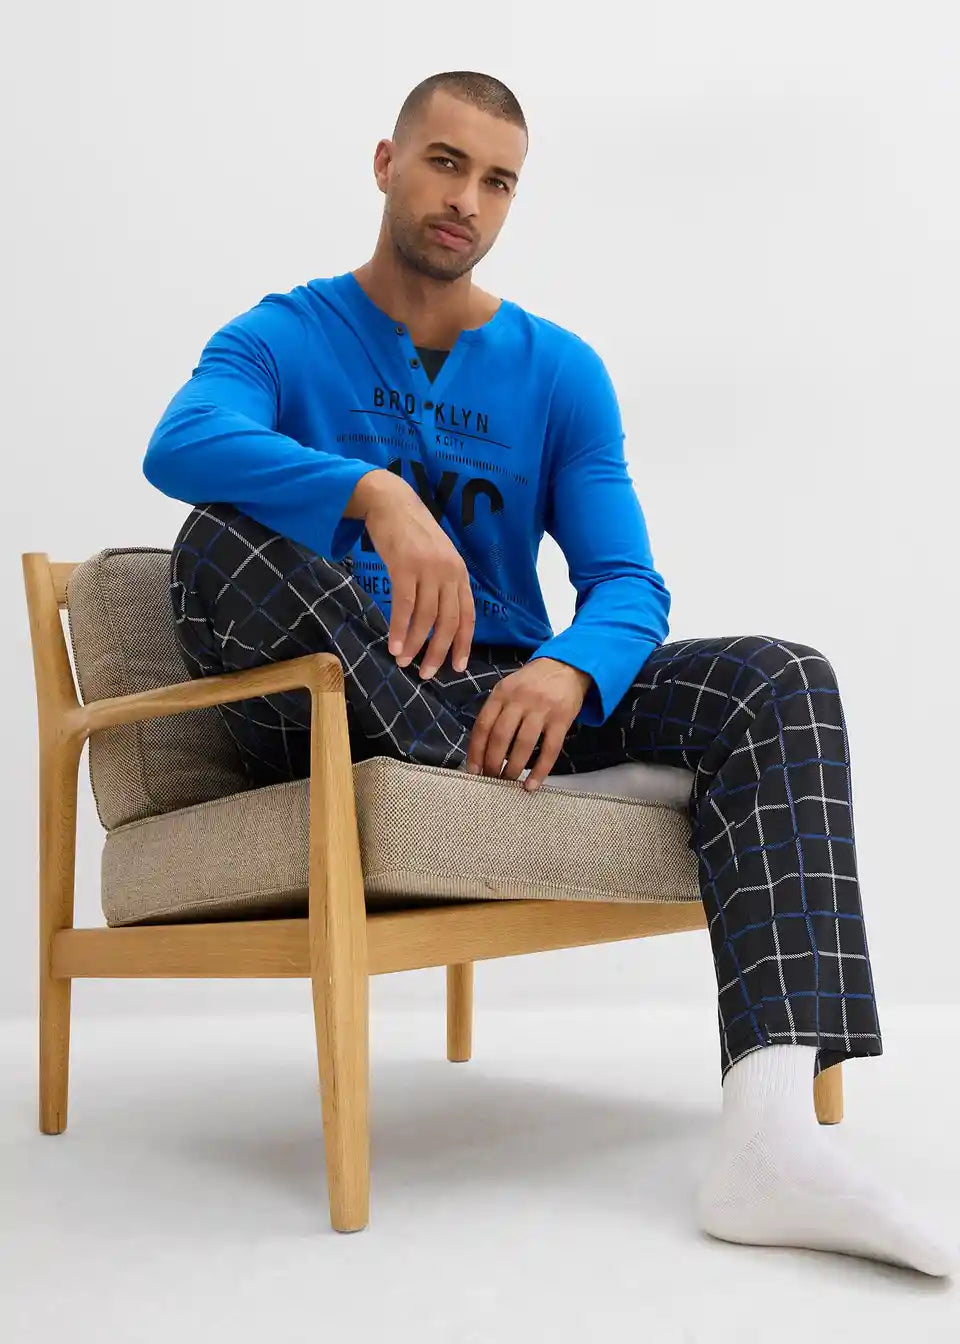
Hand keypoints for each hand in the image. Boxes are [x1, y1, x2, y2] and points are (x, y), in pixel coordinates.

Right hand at [359, 472, 475, 676]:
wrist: (392, 502)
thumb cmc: (411, 533)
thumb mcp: (436, 557)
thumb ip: (441, 583)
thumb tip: (439, 618)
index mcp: (459, 573)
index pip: (467, 615)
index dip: (463, 643)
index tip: (457, 667)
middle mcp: (449, 572)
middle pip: (448, 621)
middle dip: (439, 651)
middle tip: (428, 674)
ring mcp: (428, 569)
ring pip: (426, 617)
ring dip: (415, 644)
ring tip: (404, 661)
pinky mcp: (405, 566)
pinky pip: (404, 605)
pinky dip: (399, 628)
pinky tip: (394, 644)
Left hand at [465, 658, 592, 790]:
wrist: (567, 665)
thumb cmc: (532, 682)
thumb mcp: (509, 687)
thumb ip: (496, 711)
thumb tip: (482, 749)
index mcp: (502, 693)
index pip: (483, 725)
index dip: (476, 751)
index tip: (473, 770)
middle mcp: (520, 700)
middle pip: (501, 737)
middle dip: (492, 763)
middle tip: (490, 779)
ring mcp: (542, 709)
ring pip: (523, 745)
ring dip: (513, 768)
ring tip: (507, 782)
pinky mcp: (562, 719)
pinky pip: (550, 750)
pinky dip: (540, 770)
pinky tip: (532, 785)